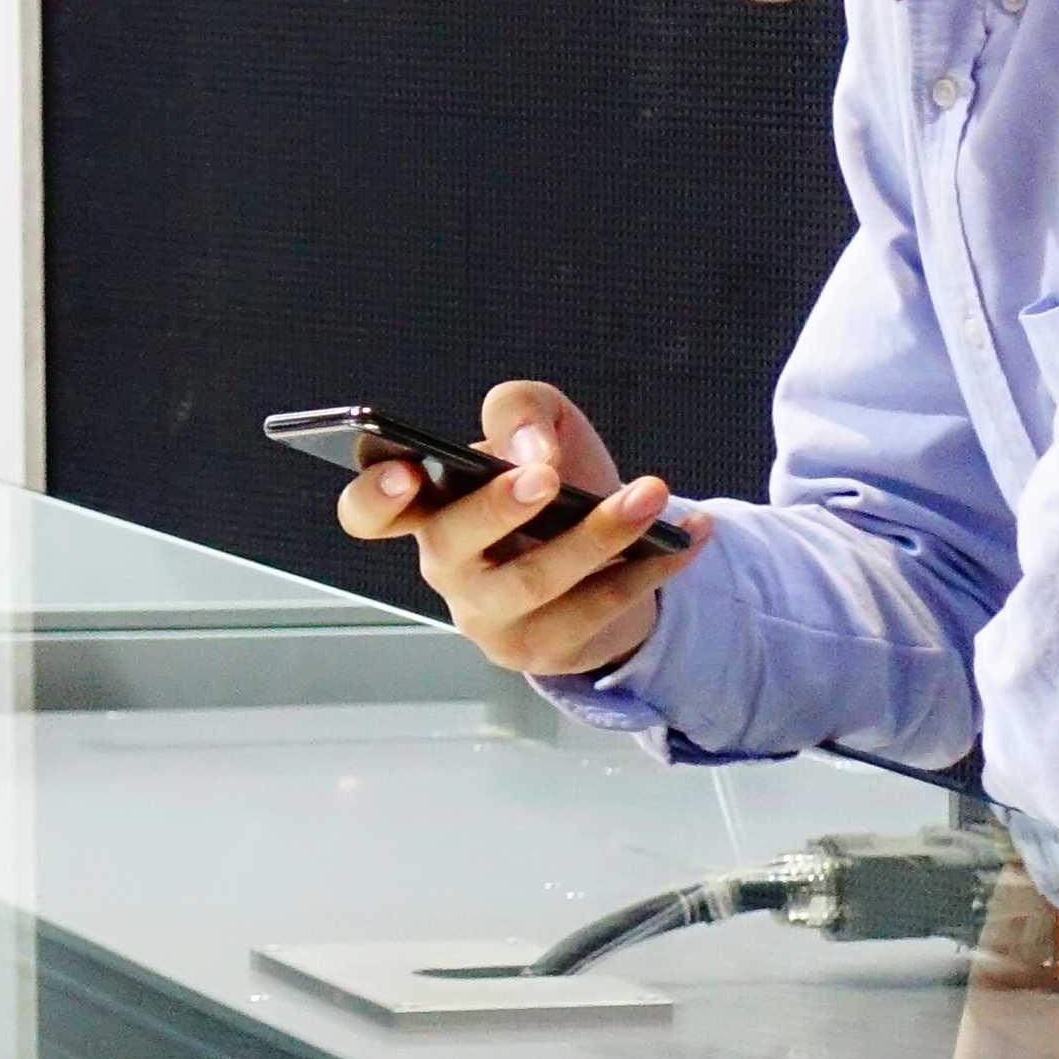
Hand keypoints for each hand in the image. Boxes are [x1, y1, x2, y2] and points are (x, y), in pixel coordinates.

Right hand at [337, 377, 694, 680]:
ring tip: (651, 495)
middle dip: (498, 509)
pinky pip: (598, 609)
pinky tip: (690, 533)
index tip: (407, 472)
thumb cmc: (552, 483)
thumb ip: (521, 410)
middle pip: (453, 543)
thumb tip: (528, 452)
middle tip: (546, 477)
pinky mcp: (543, 648)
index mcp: (426, 508)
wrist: (606, 557)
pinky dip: (652, 566)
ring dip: (599, 535)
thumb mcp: (537, 426)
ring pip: (537, 580)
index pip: (367, 512)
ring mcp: (489, 615)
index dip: (375, 496)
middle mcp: (446, 565)